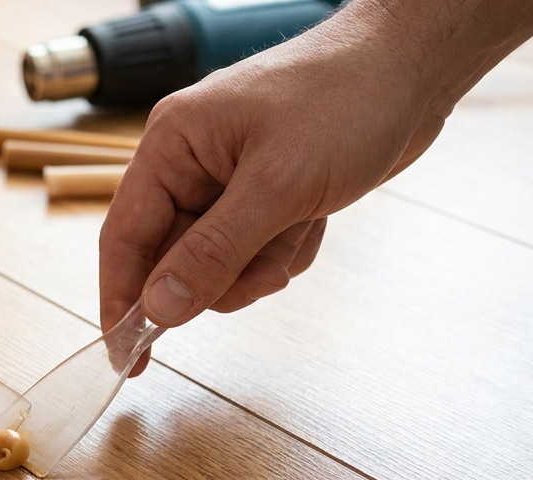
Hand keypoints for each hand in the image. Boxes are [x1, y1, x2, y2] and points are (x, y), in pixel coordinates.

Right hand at [98, 13, 447, 374]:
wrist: (411, 69)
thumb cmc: (345, 99)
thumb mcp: (278, 186)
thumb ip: (214, 253)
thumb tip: (159, 309)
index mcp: (172, 145)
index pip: (124, 236)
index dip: (121, 300)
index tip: (126, 357)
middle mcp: (192, 164)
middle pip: (175, 258)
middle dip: (224, 278)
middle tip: (268, 274)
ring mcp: (230, 181)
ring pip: (222, 263)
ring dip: (264, 262)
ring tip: (303, 225)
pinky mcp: (267, 195)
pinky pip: (258, 252)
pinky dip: (289, 248)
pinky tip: (317, 218)